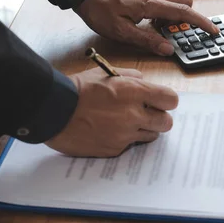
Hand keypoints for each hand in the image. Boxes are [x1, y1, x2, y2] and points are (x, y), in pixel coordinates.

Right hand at [45, 67, 177, 156]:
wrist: (52, 111)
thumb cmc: (78, 89)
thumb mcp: (106, 73)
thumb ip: (131, 77)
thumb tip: (145, 82)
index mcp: (134, 92)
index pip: (171, 100)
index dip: (166, 100)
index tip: (160, 101)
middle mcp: (133, 115)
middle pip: (167, 122)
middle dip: (159, 117)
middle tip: (147, 114)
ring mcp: (124, 135)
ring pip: (151, 136)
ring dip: (144, 129)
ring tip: (126, 122)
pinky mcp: (114, 150)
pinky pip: (130, 146)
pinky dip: (124, 139)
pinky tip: (109, 131)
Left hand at [74, 0, 218, 55]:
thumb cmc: (100, 11)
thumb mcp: (122, 32)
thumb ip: (147, 40)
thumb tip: (168, 49)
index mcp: (151, 5)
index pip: (184, 13)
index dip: (201, 22)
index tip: (213, 30)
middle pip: (185, 2)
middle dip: (190, 17)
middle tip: (179, 33)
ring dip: (177, 13)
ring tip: (163, 29)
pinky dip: (166, 10)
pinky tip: (152, 21)